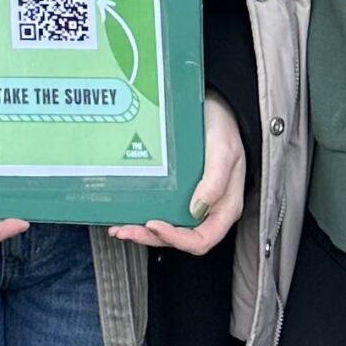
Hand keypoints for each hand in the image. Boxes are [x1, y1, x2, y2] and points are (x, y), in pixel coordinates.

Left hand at [112, 91, 247, 254]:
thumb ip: (215, 182)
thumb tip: (196, 209)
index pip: (202, 239)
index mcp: (224, 207)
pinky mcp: (179, 190)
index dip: (177, 239)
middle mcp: (208, 209)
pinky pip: (163, 209)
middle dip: (151, 237)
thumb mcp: (224, 152)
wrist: (216, 106)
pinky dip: (144, 214)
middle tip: (126, 230)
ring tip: (121, 227)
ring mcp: (192, 200)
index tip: (154, 224)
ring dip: (143, 231)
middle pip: (180, 237)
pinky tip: (128, 211)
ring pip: (168, 227)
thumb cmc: (224, 128)